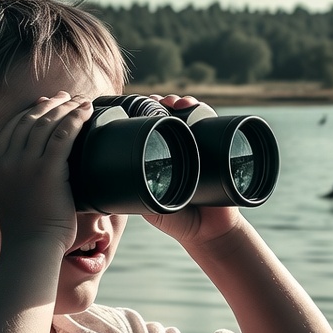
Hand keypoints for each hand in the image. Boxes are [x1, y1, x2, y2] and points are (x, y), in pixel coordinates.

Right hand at [0, 91, 93, 253]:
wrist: (29, 249)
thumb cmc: (28, 233)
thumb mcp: (13, 200)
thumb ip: (20, 181)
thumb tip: (39, 173)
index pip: (11, 128)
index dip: (29, 111)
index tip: (44, 103)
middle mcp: (7, 162)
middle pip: (28, 120)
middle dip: (49, 104)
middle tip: (65, 97)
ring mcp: (25, 165)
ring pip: (46, 124)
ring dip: (65, 108)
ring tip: (80, 101)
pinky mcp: (46, 171)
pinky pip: (63, 135)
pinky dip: (75, 119)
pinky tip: (86, 111)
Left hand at [141, 93, 242, 248]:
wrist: (210, 231)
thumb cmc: (178, 221)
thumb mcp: (150, 206)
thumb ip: (138, 192)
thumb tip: (118, 178)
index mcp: (159, 158)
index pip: (150, 128)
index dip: (145, 113)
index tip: (140, 107)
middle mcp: (178, 148)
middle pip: (169, 116)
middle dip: (162, 103)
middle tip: (158, 102)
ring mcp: (196, 146)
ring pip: (187, 115)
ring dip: (180, 102)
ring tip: (174, 101)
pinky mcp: (215, 148)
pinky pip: (209, 123)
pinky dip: (203, 109)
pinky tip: (194, 104)